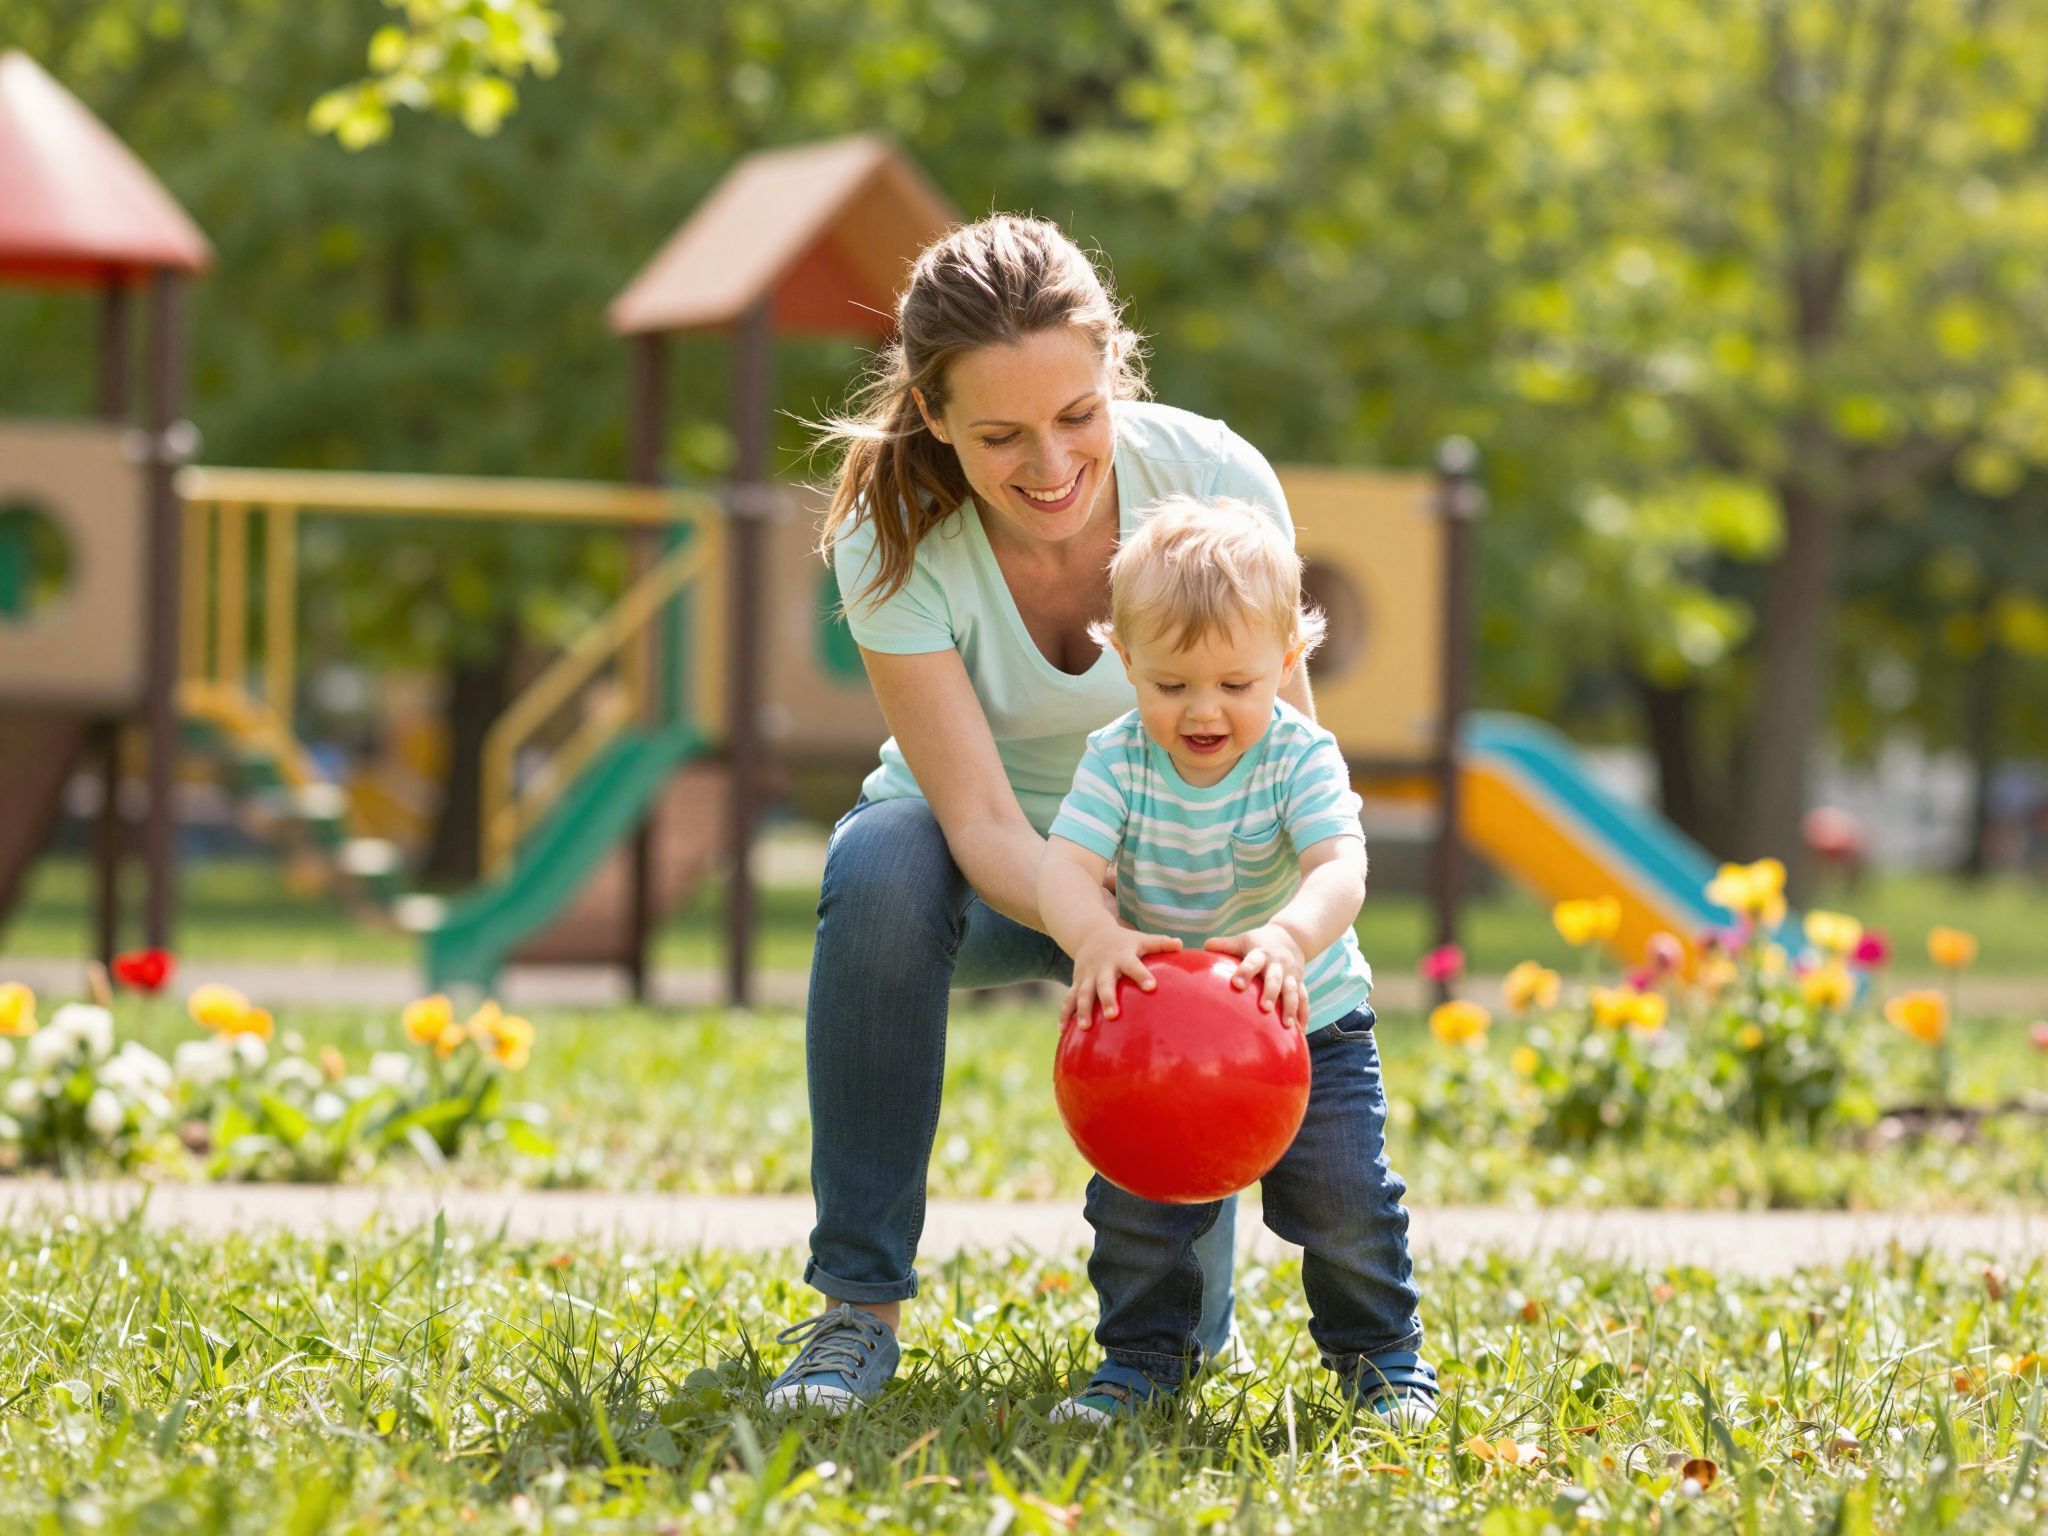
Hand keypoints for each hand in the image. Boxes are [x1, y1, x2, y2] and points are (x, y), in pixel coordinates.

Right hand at [1064, 927, 1181, 1027]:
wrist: (1089, 934)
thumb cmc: (1123, 941)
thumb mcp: (1140, 939)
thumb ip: (1160, 943)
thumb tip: (1181, 944)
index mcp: (1121, 956)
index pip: (1133, 965)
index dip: (1142, 975)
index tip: (1152, 987)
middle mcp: (1102, 967)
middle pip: (1103, 983)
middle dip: (1106, 998)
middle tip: (1112, 1015)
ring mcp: (1087, 976)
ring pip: (1082, 994)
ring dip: (1082, 1010)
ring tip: (1085, 1027)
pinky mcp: (1076, 983)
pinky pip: (1068, 999)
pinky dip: (1065, 1013)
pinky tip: (1062, 1030)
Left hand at [1205, 924, 1308, 1028]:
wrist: (1292, 936)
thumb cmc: (1259, 941)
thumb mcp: (1243, 940)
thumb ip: (1225, 945)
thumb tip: (1205, 946)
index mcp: (1261, 954)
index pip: (1252, 962)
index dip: (1245, 972)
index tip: (1237, 984)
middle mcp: (1278, 965)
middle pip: (1275, 980)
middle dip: (1271, 994)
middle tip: (1265, 1008)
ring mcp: (1291, 975)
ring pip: (1293, 992)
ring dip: (1291, 1008)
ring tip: (1287, 1026)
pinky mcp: (1300, 983)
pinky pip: (1304, 1000)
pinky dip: (1303, 1015)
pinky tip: (1301, 1031)